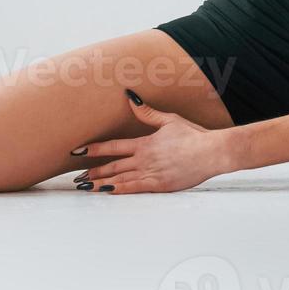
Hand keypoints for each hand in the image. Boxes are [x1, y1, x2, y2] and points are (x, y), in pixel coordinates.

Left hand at [72, 90, 233, 193]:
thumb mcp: (170, 120)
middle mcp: (143, 159)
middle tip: (76, 176)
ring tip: (84, 186)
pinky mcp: (158, 185)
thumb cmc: (194, 135)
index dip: (94, 149)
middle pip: (111, 166)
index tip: (78, 151)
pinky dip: (117, 190)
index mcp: (145, 143)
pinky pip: (132, 189)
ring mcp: (150, 173)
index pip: (113, 146)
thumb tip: (130, 97)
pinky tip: (105, 192)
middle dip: (92, 171)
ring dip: (100, 182)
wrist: (211, 152)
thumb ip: (148, 112)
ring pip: (118, 179)